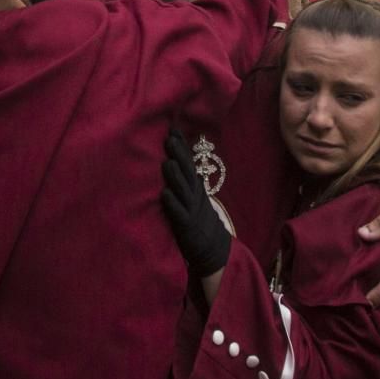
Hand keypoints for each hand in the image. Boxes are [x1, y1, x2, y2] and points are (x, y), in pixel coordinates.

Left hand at [161, 128, 230, 277]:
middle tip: (169, 139)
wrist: (215, 249)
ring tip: (167, 162)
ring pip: (183, 190)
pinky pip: (179, 214)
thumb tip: (176, 160)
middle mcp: (195, 196)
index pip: (189, 163)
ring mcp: (192, 210)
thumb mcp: (195, 197)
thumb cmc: (199, 221)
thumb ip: (186, 181)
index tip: (173, 129)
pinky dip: (172, 204)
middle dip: (179, 155)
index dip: (182, 147)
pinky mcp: (187, 227)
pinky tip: (164, 194)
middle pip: (187, 172)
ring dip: (175, 177)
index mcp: (196, 188)